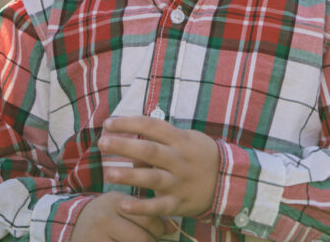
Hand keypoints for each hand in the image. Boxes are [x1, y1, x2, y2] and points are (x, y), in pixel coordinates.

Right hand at [71, 191, 165, 241]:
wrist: (73, 225)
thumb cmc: (105, 214)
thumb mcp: (121, 204)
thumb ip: (145, 211)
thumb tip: (172, 226)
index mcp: (116, 202)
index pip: (147, 217)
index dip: (160, 227)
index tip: (164, 229)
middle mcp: (106, 219)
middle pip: (141, 238)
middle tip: (153, 239)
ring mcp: (98, 238)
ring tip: (144, 240)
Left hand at [99, 115, 219, 220]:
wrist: (227, 180)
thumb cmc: (198, 155)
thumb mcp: (183, 141)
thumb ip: (157, 144)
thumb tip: (131, 151)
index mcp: (179, 139)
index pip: (151, 126)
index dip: (129, 123)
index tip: (108, 123)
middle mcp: (178, 159)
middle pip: (148, 150)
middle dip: (124, 145)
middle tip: (102, 143)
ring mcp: (178, 182)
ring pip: (152, 178)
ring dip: (129, 175)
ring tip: (107, 173)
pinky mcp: (179, 203)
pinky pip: (158, 206)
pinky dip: (142, 207)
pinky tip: (124, 205)